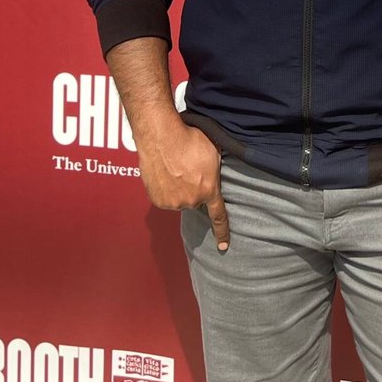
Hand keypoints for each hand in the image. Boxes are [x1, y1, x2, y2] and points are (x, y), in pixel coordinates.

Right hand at [137, 122, 230, 250]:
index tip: (223, 246)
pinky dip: (164, 189)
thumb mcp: (213, 152)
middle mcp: (191, 200)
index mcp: (209, 190)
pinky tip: (164, 173)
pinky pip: (165, 198)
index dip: (222, 232)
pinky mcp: (157, 200)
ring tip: (174, 168)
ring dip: (178, 189)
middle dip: (193, 189)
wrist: (161, 135)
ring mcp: (173, 202)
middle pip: (195, 201)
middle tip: (187, 169)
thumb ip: (216, 171)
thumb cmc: (189, 138)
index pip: (218, 216)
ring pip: (179, 199)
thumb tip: (217, 177)